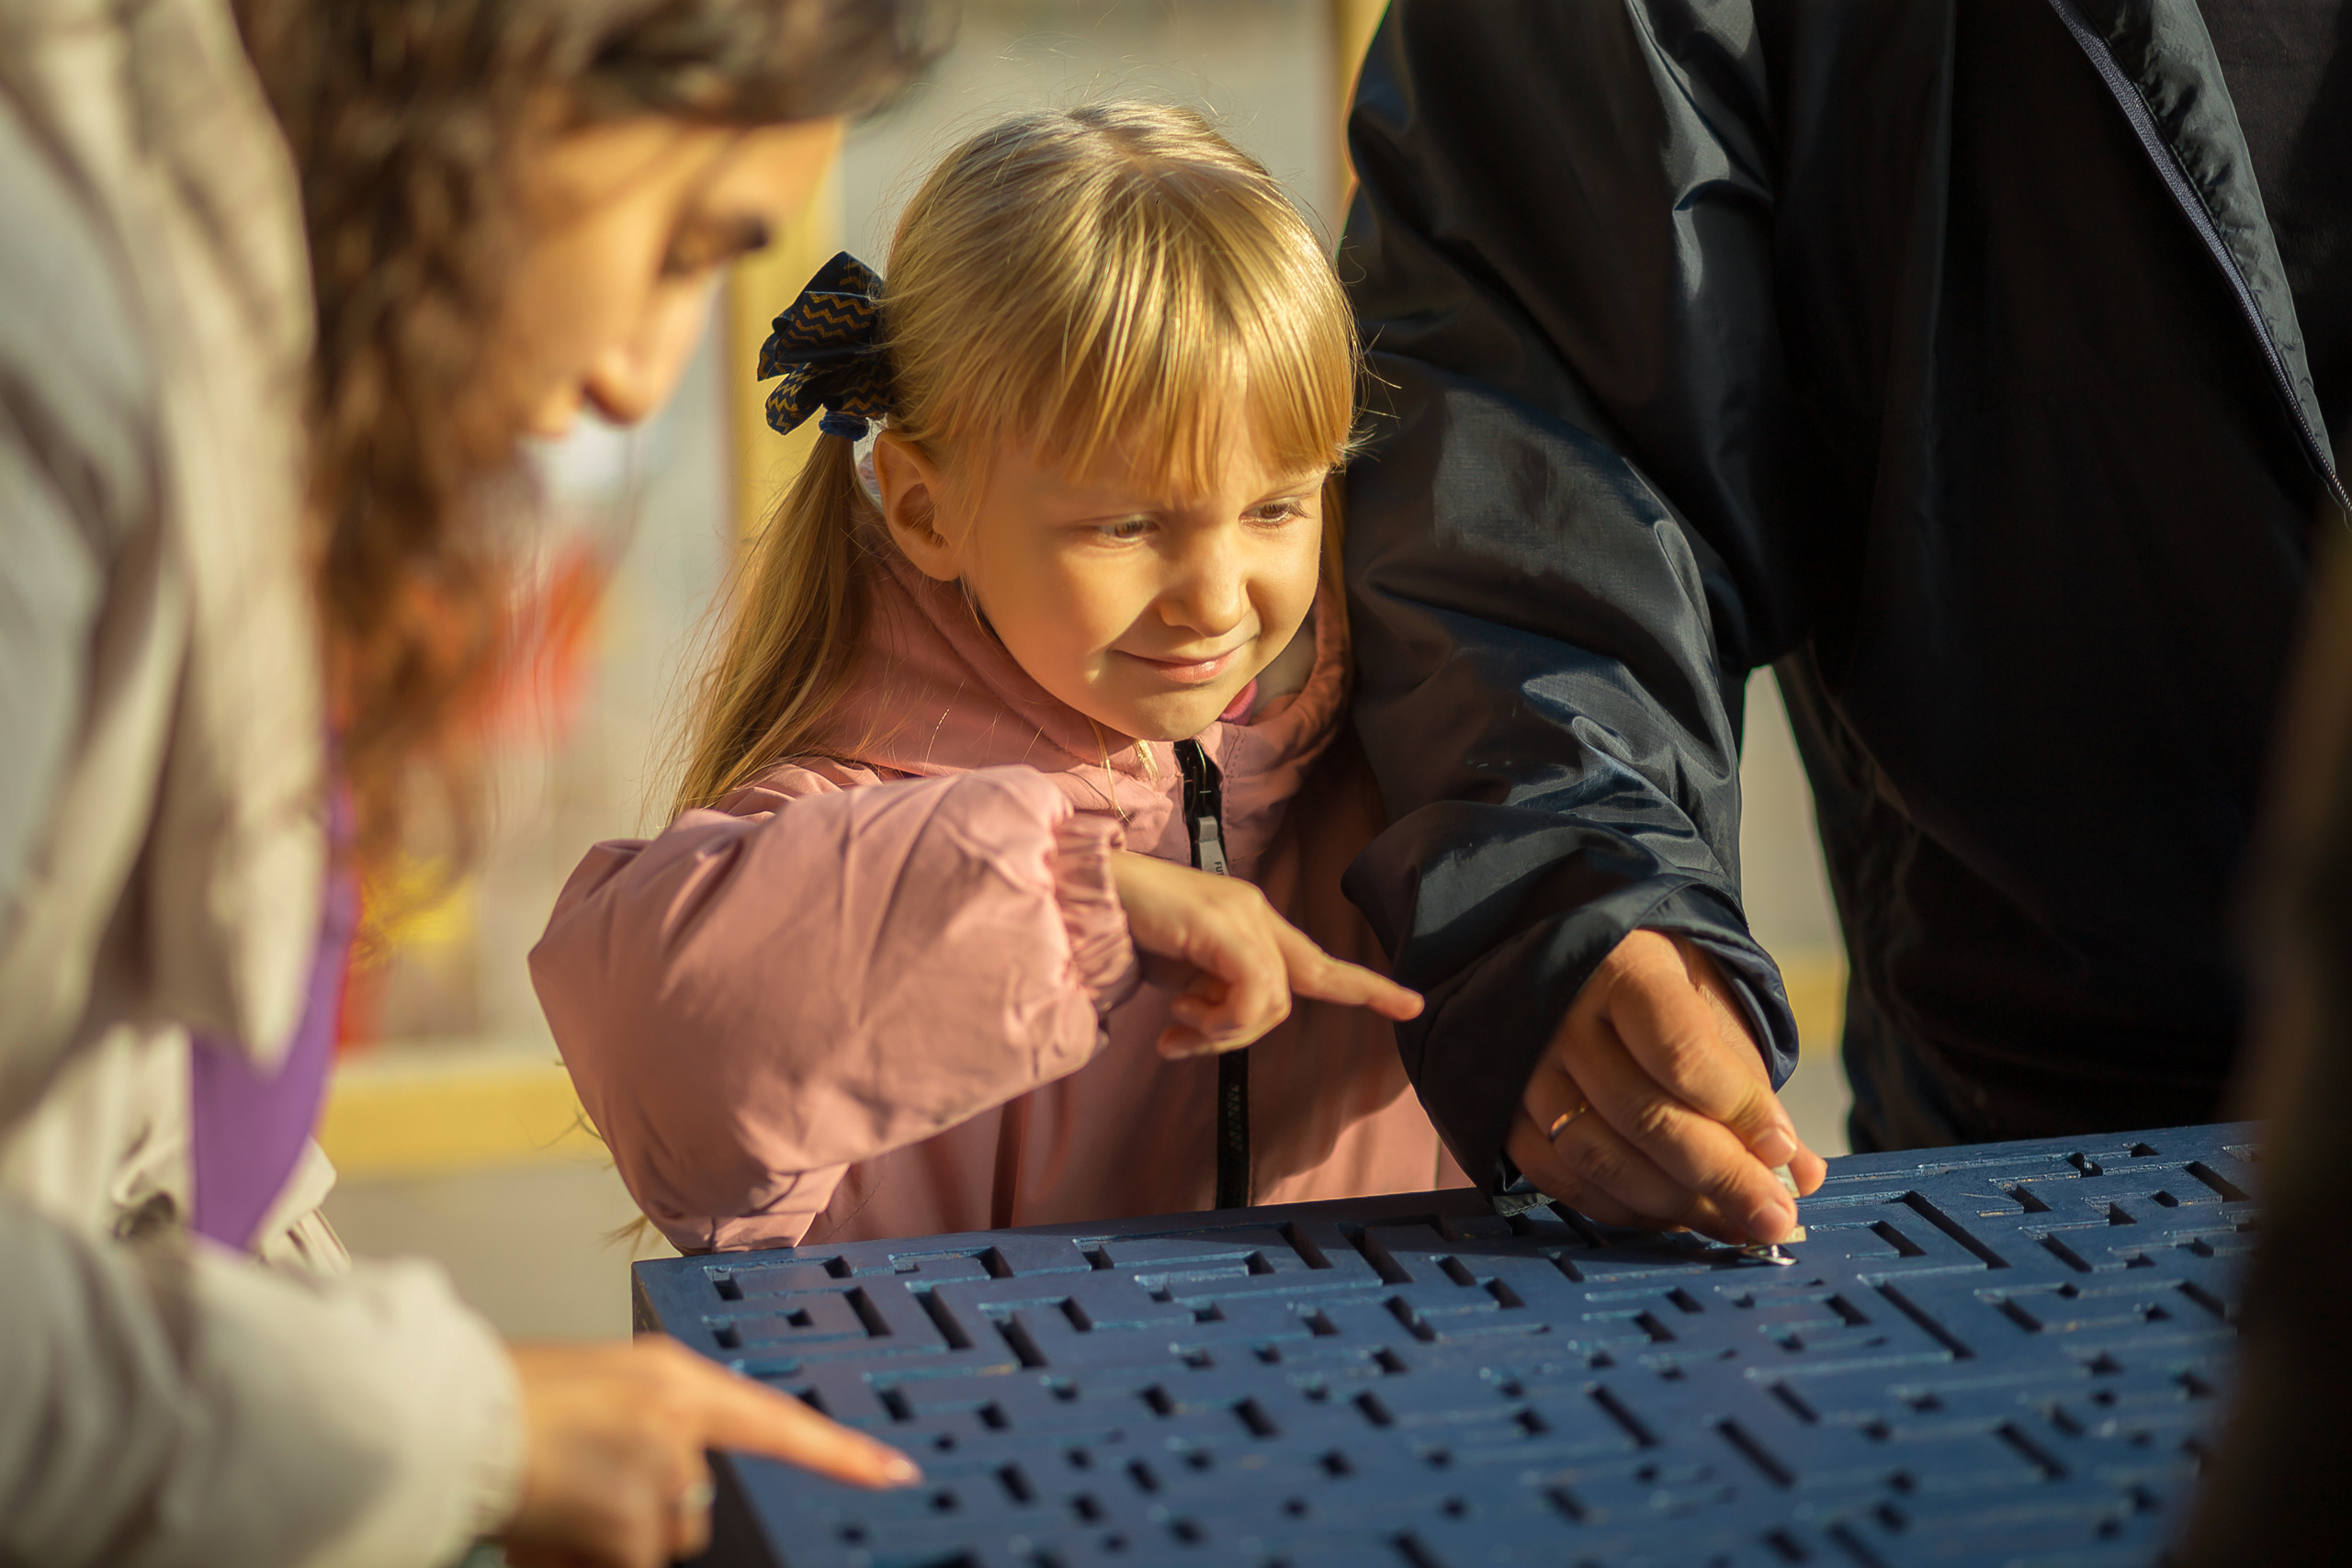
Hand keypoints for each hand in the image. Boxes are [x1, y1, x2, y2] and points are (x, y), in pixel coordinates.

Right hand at [499, 1336, 918, 1567]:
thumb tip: (667, 1494)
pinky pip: (629, 1563)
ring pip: (661, 1541)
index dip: (842, 1452)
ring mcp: (663, 1474)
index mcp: (675, 1378)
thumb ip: (653, 1430)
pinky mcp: (635, 1524)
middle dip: (647, 1516)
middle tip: (579, 1489)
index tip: (896, 1472)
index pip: (778, 1420)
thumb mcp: (602, 1390)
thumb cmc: (508, 1400)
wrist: (452, 1416)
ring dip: (612, 1541)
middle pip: (699, 1505)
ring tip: (552, 1504)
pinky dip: (586, 1560)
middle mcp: (681, 1422)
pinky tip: (546, 1529)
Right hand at [1110, 850, 1422, 1057]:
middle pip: (1295, 990)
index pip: (1319, 961)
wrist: (1082, 893)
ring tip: (1172, 1024)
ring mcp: (1242, 915)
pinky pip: (1251, 995)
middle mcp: (1255, 911)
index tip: (1412, 1005)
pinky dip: (1216, 1020)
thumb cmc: (1124, 930)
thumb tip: (1222, 1027)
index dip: (1365, 987)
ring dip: (1219, 1030)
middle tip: (1183, 1039)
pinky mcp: (1223, 926)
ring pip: (1272, 1001)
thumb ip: (1213, 994)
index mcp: (1249, 920)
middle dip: (1245, 1030)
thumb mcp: (1179, 974)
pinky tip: (1174, 1015)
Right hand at [1503, 929, 1824, 1244]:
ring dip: (1677, 1204)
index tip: (1783, 1148)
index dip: (1737, 1108)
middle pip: (1644, 1116)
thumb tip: (1800, 1171)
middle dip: (1721, 1177)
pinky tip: (1674, 1216)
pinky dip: (1624, 1210)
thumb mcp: (1709, 1006)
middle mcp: (1560, 1019)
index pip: (1680, 1050)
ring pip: (1602, 1158)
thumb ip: (1749, 1085)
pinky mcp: (1506, 1114)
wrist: (1571, 969)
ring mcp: (1524, 1070)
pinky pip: (1563, 1181)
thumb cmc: (1655, 986)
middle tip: (1775, 1216)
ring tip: (1734, 1223)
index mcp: (1621, 970)